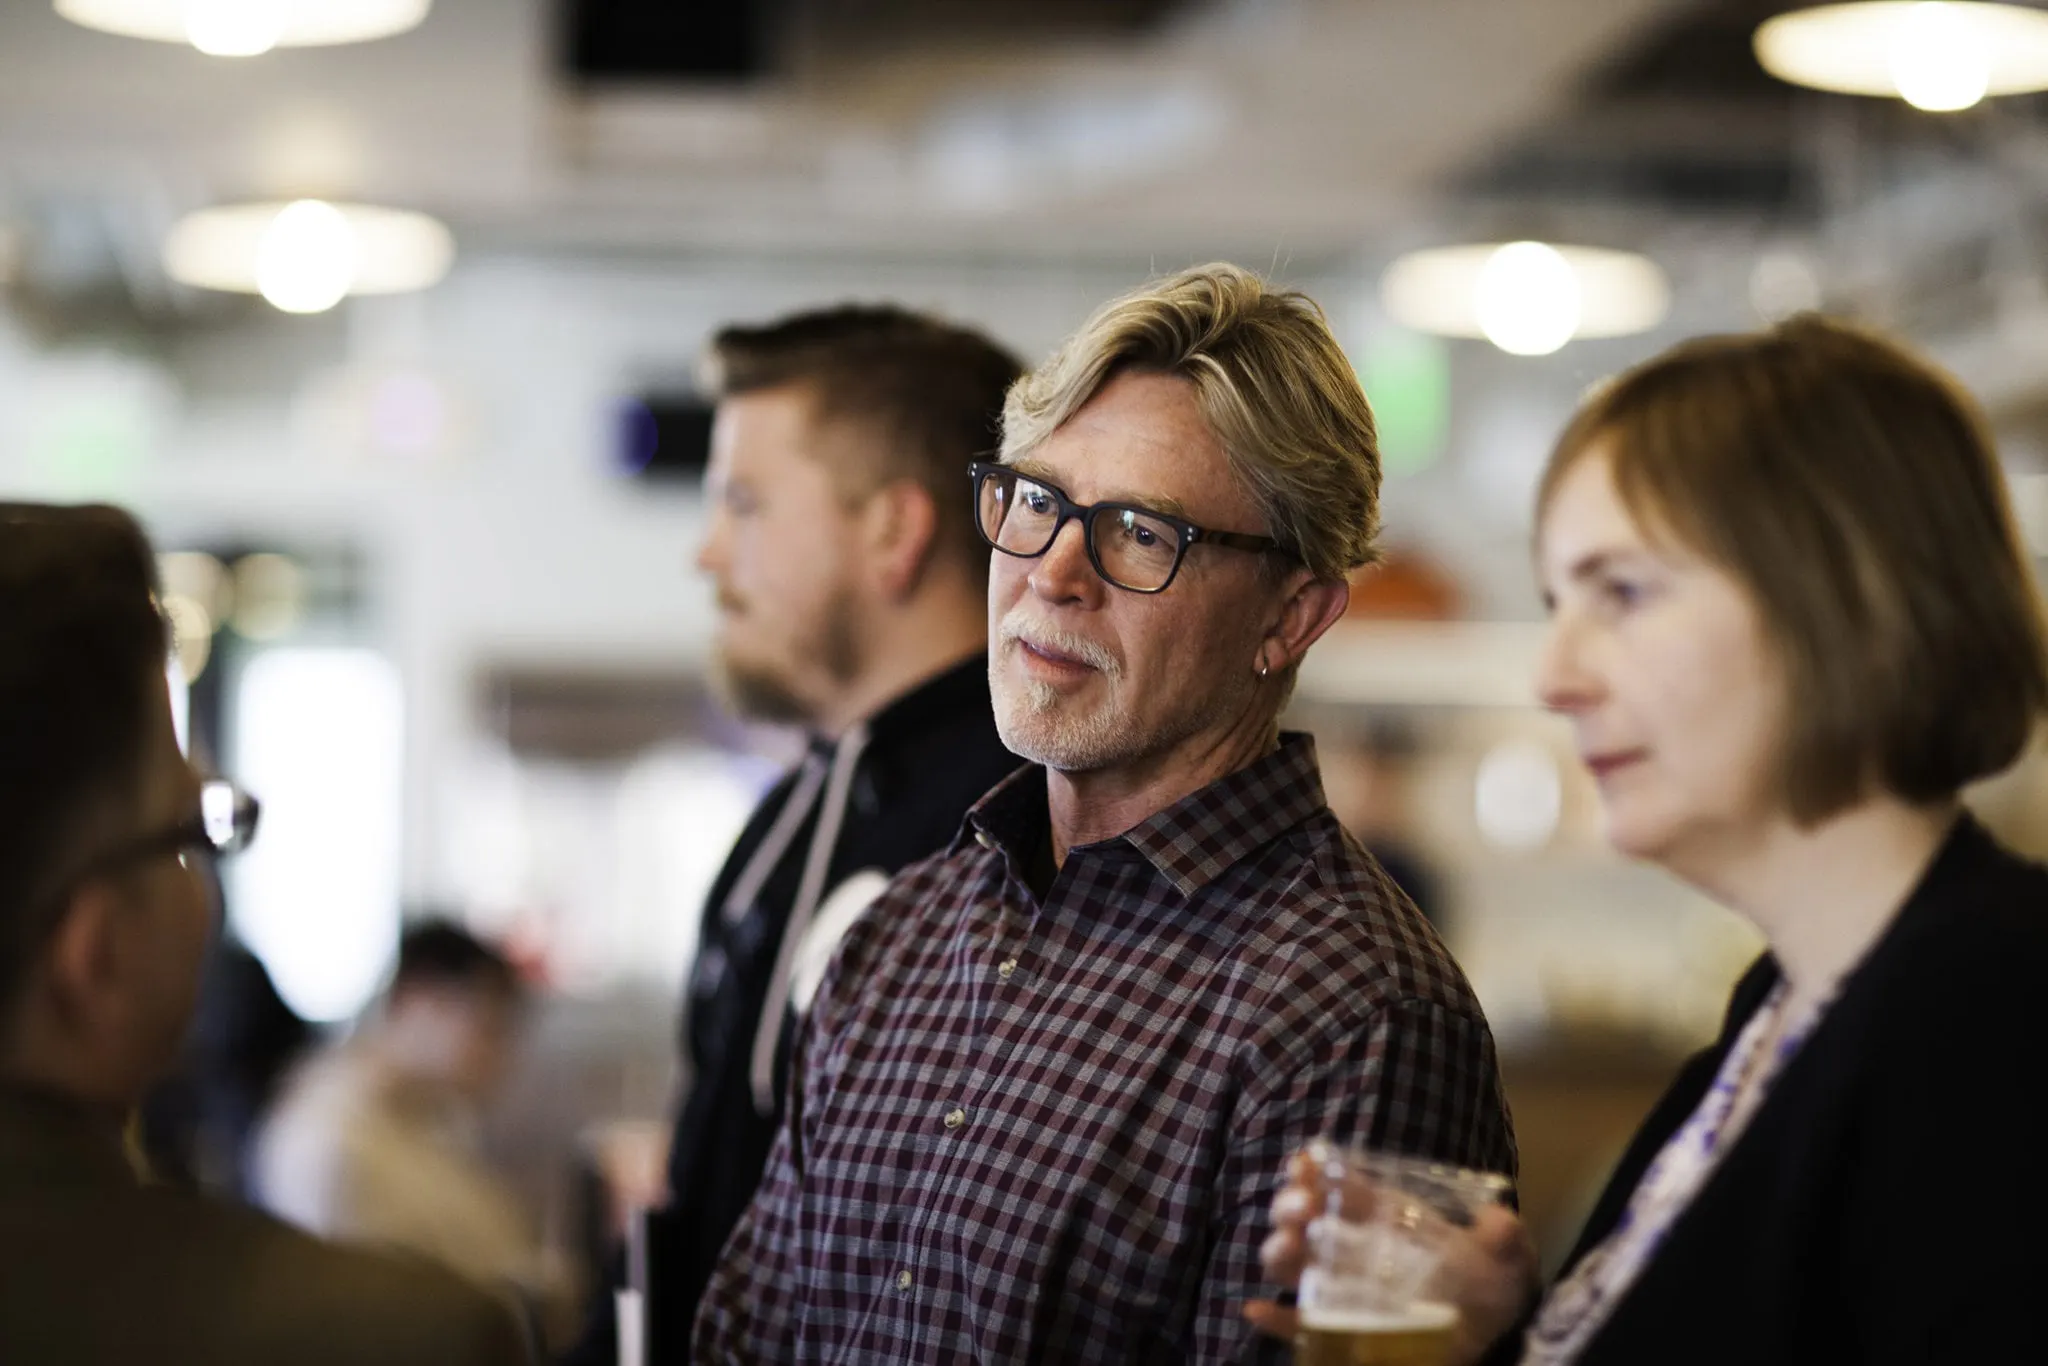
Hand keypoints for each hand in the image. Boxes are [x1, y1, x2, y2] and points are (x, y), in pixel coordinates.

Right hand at [1244, 1148, 1539, 1365]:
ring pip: (1291, 1265)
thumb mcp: (1506, 1262)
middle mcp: (1354, 1249)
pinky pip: (1297, 1325)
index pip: (1343, 1188)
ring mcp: (1341, 1290)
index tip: (1304, 1162)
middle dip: (1291, 1205)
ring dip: (1278, 1250)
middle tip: (1302, 1206)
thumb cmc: (1489, 1293)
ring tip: (1287, 1246)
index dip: (1317, 1171)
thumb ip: (1504, 1239)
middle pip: (1305, 1219)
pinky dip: (1274, 1318)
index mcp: (1386, 1220)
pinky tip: (1256, 1309)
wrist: (1488, 1344)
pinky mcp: (1337, 1333)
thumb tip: (1501, 1219)